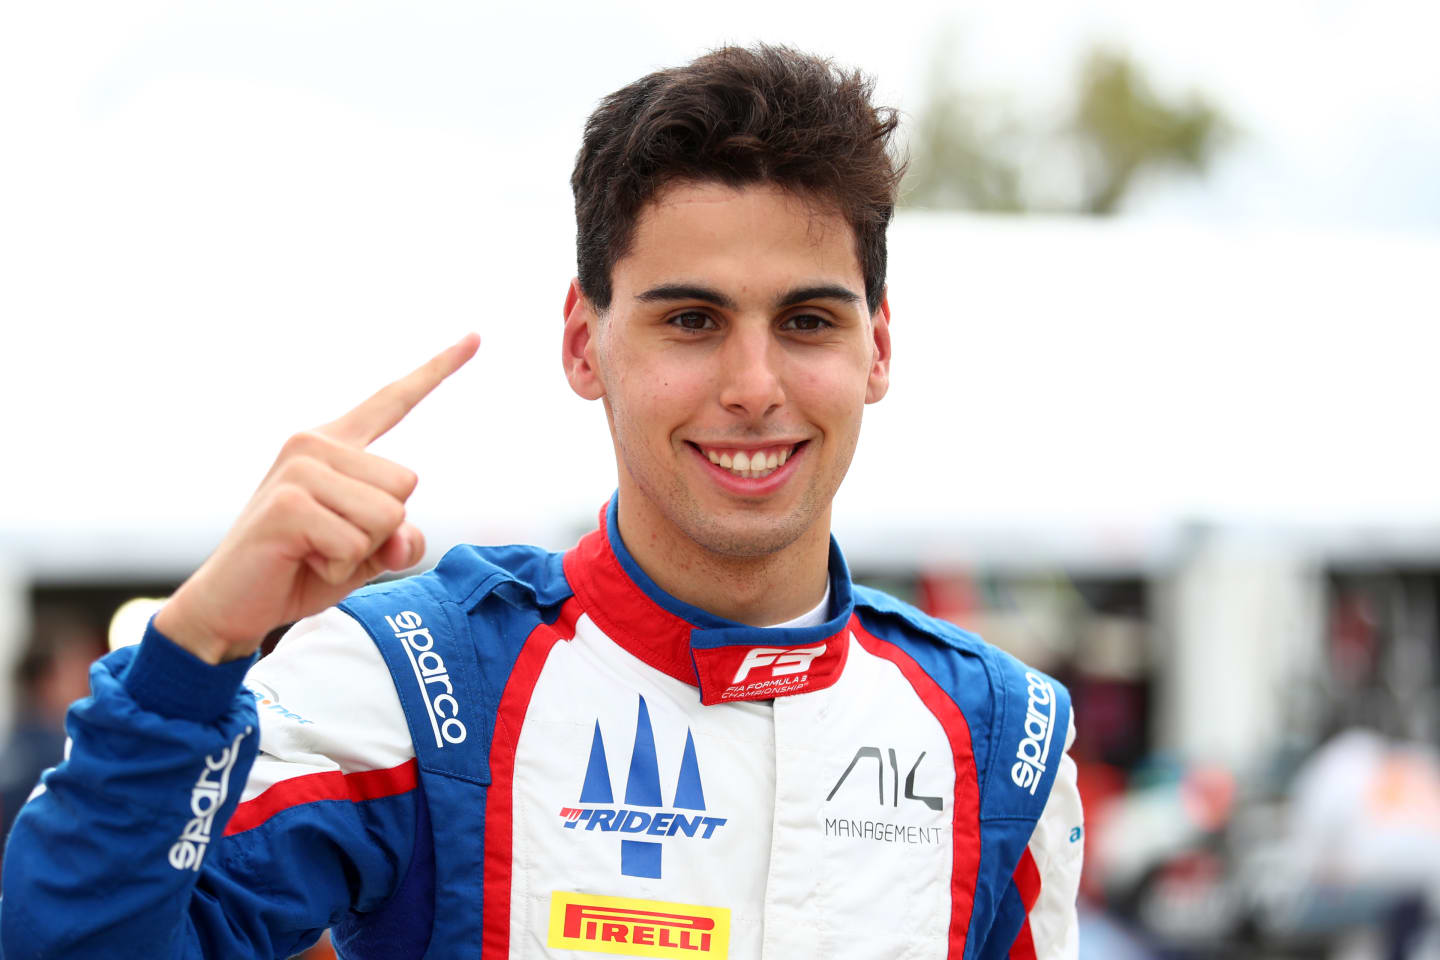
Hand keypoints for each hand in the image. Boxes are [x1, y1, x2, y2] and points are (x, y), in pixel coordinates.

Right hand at [154, 334, 479, 663]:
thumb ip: (398, 538)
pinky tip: (301, 560)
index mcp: (337, 446)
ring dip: (358, 552)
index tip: (476, 336)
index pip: (394, 401)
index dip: (438, 370)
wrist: (232, 606)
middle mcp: (315, 444)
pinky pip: (353, 542)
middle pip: (406, 484)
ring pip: (386, 516)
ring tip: (313, 552)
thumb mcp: (367, 553)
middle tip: (329, 544)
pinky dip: (336, 567)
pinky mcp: (287, 502)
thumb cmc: (302, 571)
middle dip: (381, 531)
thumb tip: (402, 539)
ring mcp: (298, 468)